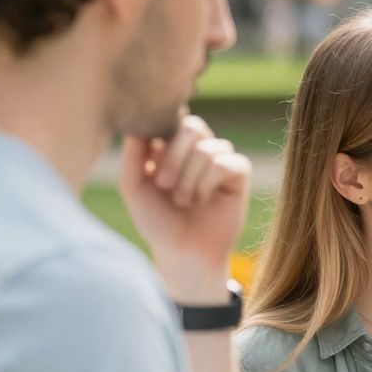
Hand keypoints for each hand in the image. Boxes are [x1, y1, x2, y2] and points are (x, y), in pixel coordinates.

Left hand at [118, 114, 251, 301]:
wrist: (184, 253)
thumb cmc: (157, 221)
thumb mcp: (134, 187)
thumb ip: (132, 154)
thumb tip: (140, 123)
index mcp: (171, 146)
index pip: (170, 119)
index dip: (160, 139)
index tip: (149, 167)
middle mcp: (197, 149)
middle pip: (192, 126)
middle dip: (174, 156)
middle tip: (162, 185)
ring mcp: (220, 160)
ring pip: (208, 148)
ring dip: (189, 177)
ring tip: (182, 201)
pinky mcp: (239, 174)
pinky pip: (226, 163)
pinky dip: (208, 182)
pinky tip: (203, 199)